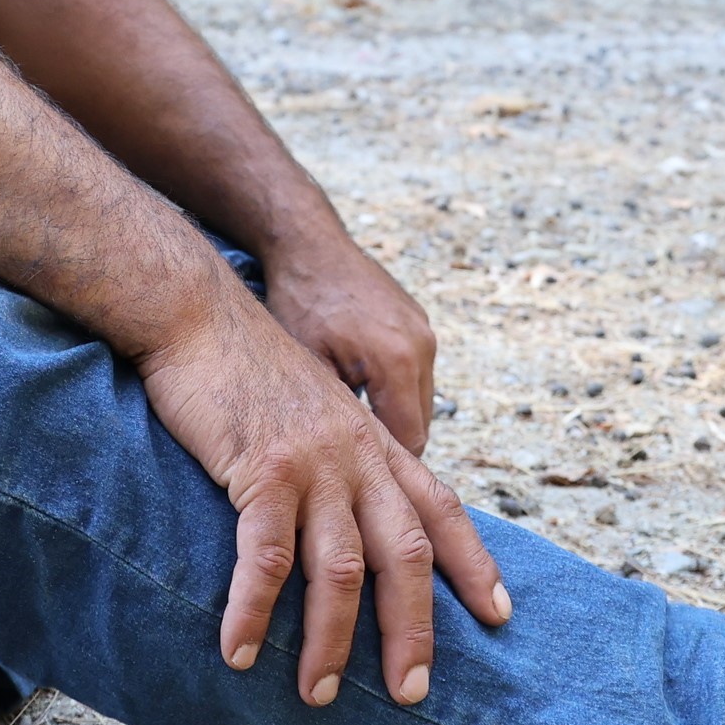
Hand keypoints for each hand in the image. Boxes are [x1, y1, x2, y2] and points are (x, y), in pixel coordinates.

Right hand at [131, 286, 511, 707]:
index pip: (442, 511)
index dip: (475, 565)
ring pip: (339, 570)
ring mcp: (313, 463)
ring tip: (318, 695)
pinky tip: (239, 652)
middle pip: (406, 555)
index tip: (500, 616)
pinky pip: (263, 557)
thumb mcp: (320, 412)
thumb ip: (346, 462)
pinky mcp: (260, 468)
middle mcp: (358, 456)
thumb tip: (355, 521)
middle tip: (411, 693)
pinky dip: (253, 612)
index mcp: (376, 445)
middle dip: (413, 631)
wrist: (199, 316)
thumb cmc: (250, 370)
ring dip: (330, 642)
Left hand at [261, 237, 440, 451]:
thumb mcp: (309, 366)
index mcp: (397, 362)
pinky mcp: (418, 320)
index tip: (359, 479)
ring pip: (420, 399)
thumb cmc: (300, 302)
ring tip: (352, 421)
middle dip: (391, 446)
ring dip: (393, 415)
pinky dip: (395, 387)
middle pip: (421, 424)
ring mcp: (423, 330)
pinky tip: (359, 385)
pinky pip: (416, 371)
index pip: (411, 441)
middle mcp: (421, 346)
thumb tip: (346, 465)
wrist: (309, 245)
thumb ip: (337, 418)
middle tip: (353, 459)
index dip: (386, 468)